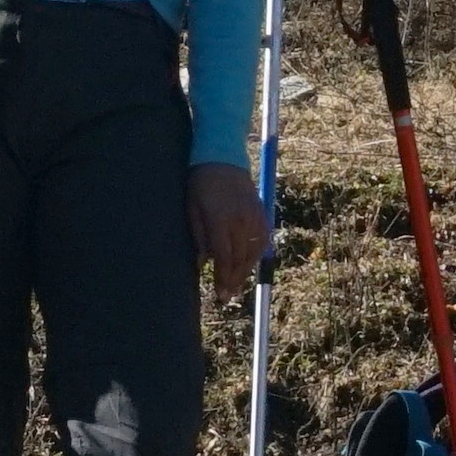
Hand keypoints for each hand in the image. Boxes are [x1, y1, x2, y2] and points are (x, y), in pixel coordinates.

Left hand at [190, 163, 267, 315]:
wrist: (223, 159)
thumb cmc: (201, 184)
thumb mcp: (192, 209)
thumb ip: (199, 236)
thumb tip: (202, 262)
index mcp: (221, 219)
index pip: (224, 256)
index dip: (223, 278)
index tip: (221, 295)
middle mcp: (241, 220)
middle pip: (240, 258)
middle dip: (234, 280)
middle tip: (227, 296)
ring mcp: (255, 217)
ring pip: (253, 253)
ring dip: (245, 271)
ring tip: (236, 284)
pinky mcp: (263, 214)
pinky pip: (262, 241)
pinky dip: (255, 256)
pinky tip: (247, 264)